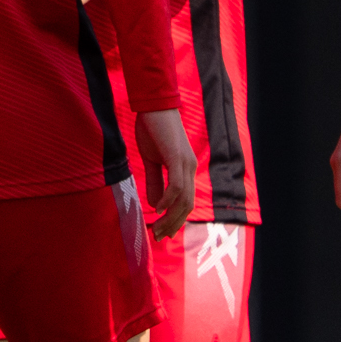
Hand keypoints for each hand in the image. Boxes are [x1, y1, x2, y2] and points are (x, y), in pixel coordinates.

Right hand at [133, 108, 195, 238]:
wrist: (153, 105)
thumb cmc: (152, 129)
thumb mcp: (151, 159)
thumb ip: (154, 181)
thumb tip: (155, 204)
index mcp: (185, 168)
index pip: (186, 201)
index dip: (175, 219)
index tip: (162, 232)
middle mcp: (189, 168)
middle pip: (187, 205)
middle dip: (173, 224)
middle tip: (159, 236)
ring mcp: (185, 163)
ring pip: (183, 198)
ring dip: (170, 216)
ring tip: (157, 227)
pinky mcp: (176, 157)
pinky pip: (175, 185)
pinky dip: (167, 199)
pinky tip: (158, 208)